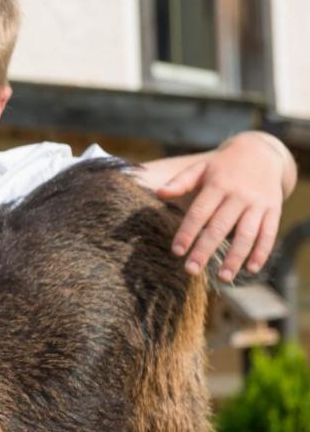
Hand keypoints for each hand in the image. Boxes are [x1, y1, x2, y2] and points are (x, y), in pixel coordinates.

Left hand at [156, 132, 288, 281]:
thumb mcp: (201, 168)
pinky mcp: (274, 210)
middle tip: (191, 271)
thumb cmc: (222, 166)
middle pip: (220, 227)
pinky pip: (269, 234)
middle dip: (205, 250)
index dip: (188, 232)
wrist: (261, 152)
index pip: (199, 212)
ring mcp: (258, 204)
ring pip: (247, 234)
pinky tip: (251, 269)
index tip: (177, 251)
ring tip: (223, 278)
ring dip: (235, 257)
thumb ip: (180, 182)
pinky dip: (261, 253)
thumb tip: (158, 193)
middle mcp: (239, 196)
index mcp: (217, 185)